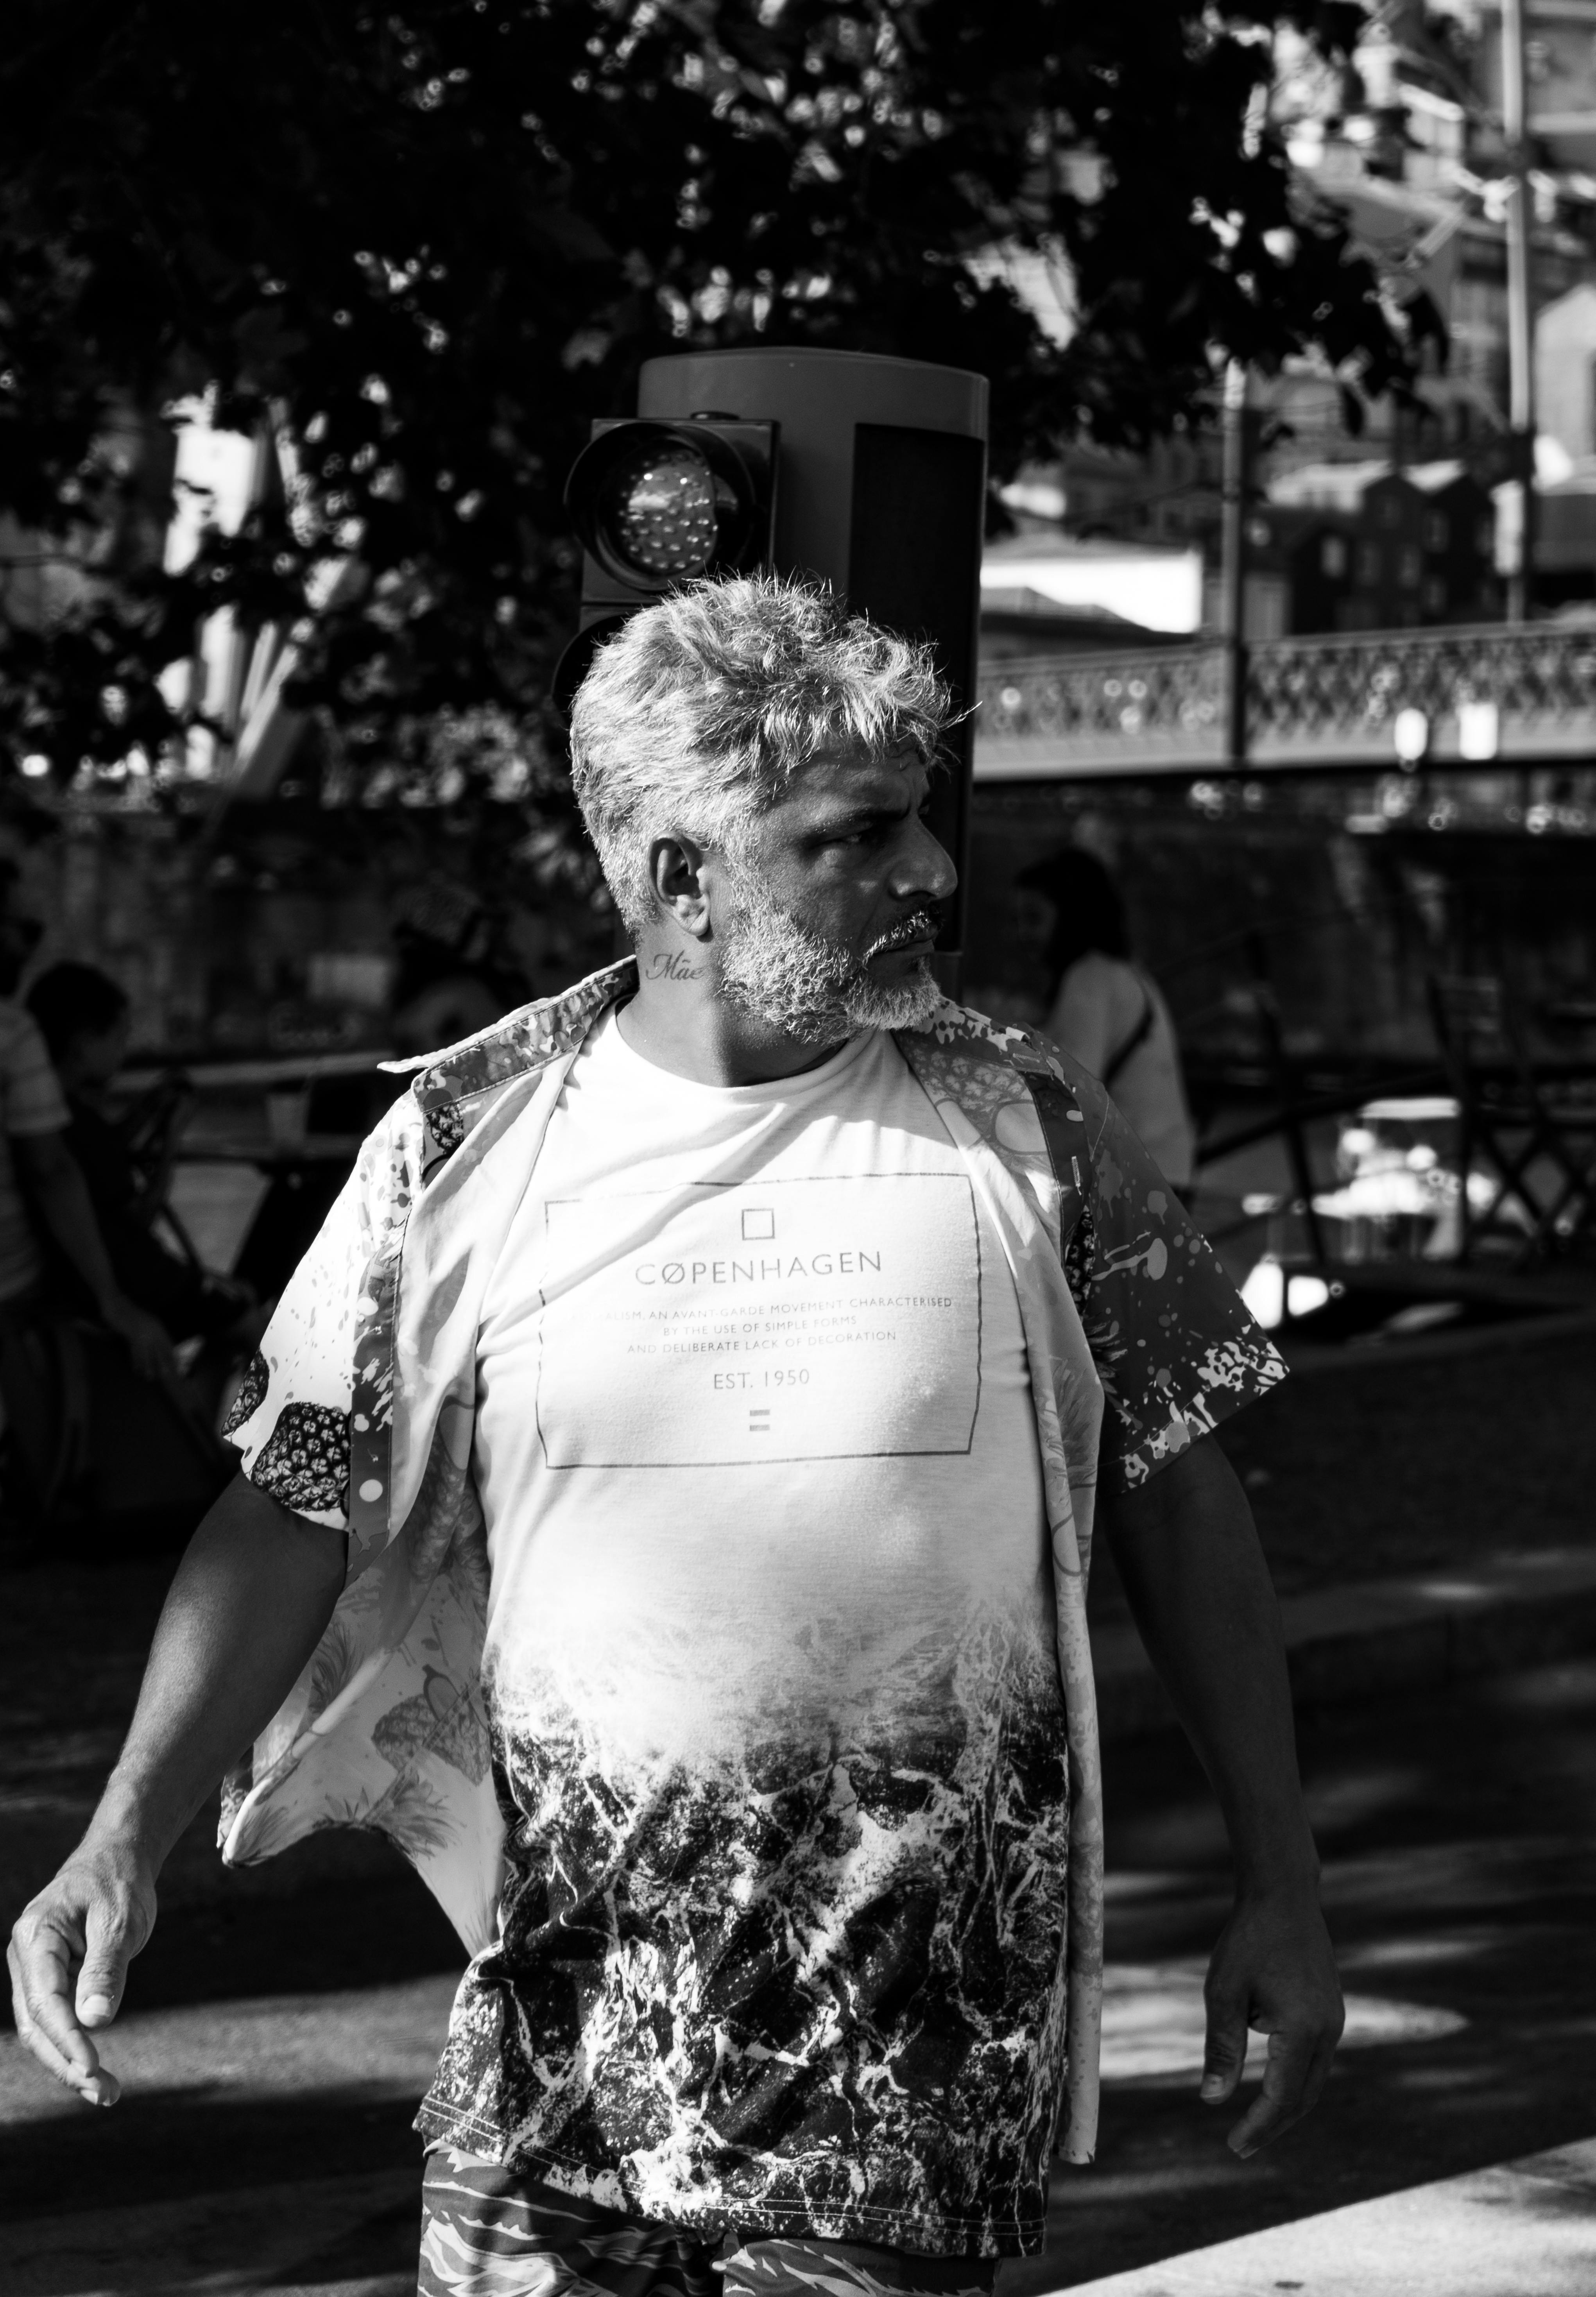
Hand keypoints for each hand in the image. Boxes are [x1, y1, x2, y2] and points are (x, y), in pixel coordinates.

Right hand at [8, 1837, 155, 2107]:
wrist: (116, 1857)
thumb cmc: (118, 1881)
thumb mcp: (119, 1920)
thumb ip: (106, 1969)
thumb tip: (95, 2023)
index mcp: (36, 1935)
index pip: (45, 2000)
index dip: (67, 2038)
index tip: (93, 2066)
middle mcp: (25, 1956)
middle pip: (36, 2024)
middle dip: (66, 2062)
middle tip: (104, 2092)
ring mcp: (34, 1969)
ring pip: (41, 2029)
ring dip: (69, 2063)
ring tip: (106, 2093)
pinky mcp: (50, 1979)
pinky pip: (55, 2019)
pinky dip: (74, 2046)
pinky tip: (96, 2072)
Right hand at [100, 1294, 176, 1382]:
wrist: (117, 1305)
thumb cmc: (132, 1315)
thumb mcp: (147, 1322)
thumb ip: (154, 1333)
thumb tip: (161, 1347)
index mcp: (158, 1326)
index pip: (168, 1343)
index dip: (172, 1355)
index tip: (177, 1366)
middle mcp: (152, 1329)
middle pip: (160, 1349)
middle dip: (164, 1363)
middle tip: (168, 1375)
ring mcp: (141, 1332)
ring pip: (147, 1352)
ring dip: (148, 1366)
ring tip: (150, 1377)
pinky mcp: (130, 1334)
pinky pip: (134, 1351)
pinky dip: (135, 1360)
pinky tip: (136, 1369)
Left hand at [1201, 1885, 1343, 2157]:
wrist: (1284, 1895)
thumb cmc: (1248, 1939)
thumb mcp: (1224, 1992)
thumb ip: (1222, 2047)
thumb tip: (1211, 2099)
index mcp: (1302, 2030)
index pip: (1281, 2098)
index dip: (1258, 2127)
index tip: (1234, 2147)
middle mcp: (1328, 2031)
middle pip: (1303, 2097)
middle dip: (1273, 2125)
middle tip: (1242, 2146)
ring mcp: (1334, 2020)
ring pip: (1313, 2080)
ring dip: (1286, 2104)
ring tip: (1255, 2123)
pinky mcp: (1331, 2010)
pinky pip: (1316, 2058)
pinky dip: (1295, 2078)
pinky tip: (1272, 2081)